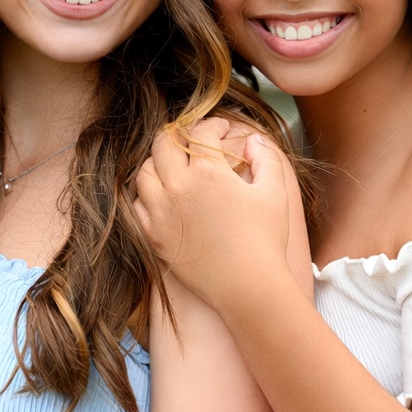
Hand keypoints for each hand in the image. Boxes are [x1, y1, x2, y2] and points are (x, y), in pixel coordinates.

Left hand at [134, 117, 291, 313]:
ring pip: (145, 171)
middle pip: (164, 142)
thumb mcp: (275, 191)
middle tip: (193, 138)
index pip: (200, 131)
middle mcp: (179, 186)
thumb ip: (265, 157)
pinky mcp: (153, 236)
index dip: (214, 123)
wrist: (249, 288)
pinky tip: (162, 195)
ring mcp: (161, 212)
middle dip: (179, 133)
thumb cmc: (266, 239)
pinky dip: (146, 194)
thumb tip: (253, 139)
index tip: (223, 127)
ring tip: (174, 164)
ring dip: (159, 161)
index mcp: (209, 171)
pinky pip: (137, 204)